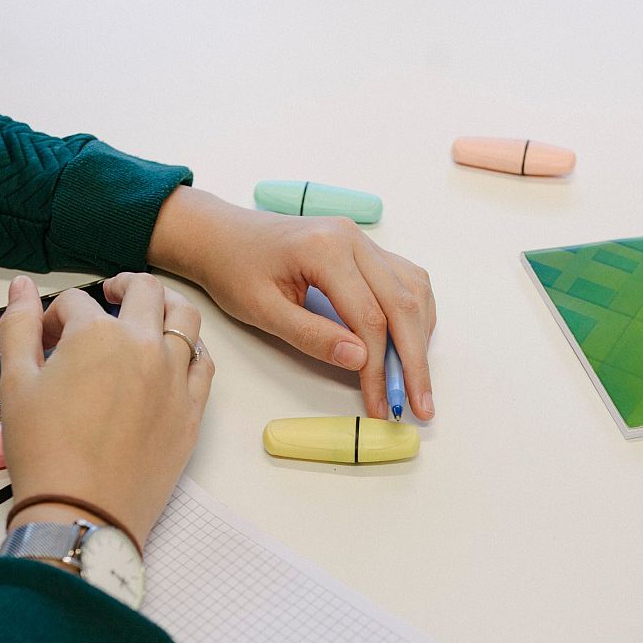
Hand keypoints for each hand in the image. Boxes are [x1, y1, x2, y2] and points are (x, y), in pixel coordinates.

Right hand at [0, 273, 214, 547]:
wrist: (81, 511)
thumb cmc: (44, 452)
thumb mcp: (14, 382)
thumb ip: (19, 326)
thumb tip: (21, 287)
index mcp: (97, 334)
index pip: (76, 302)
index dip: (57, 314)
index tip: (48, 336)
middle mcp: (144, 346)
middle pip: (143, 290)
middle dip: (121, 285)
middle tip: (108, 294)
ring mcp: (175, 377)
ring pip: (185, 317)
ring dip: (166, 304)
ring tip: (149, 311)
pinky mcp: (192, 410)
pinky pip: (204, 363)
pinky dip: (191, 348)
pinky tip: (175, 353)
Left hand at [147, 187, 436, 420]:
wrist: (222, 235)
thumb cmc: (234, 270)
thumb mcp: (262, 310)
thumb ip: (311, 335)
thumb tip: (361, 360)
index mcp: (326, 249)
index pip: (369, 318)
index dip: (379, 369)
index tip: (380, 406)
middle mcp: (353, 238)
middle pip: (402, 304)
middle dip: (414, 361)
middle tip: (420, 405)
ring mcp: (362, 239)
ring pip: (412, 290)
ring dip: (419, 337)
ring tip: (414, 380)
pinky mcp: (364, 247)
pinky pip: (405, 280)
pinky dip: (413, 315)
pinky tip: (408, 344)